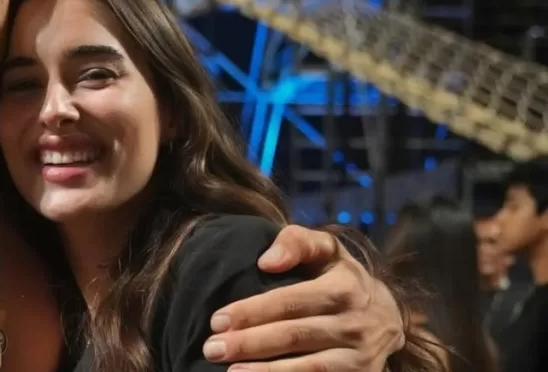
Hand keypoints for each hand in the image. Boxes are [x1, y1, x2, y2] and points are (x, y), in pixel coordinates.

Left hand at [202, 225, 404, 370]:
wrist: (389, 316)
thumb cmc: (341, 277)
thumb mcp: (326, 250)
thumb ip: (296, 242)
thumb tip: (265, 261)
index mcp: (344, 287)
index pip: (290, 301)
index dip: (251, 311)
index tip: (217, 320)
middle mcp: (354, 324)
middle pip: (294, 336)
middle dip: (249, 344)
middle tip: (211, 348)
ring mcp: (360, 357)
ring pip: (309, 368)